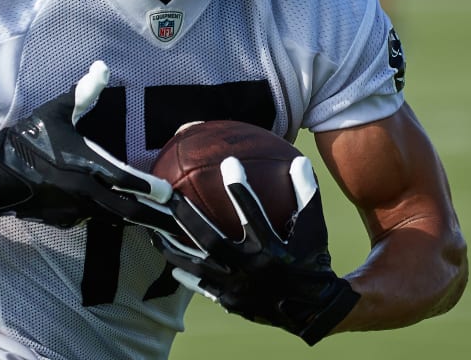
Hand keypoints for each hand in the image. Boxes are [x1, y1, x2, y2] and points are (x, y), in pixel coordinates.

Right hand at [0, 61, 175, 228]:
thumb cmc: (29, 140)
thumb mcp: (55, 112)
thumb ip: (83, 92)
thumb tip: (102, 67)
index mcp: (83, 164)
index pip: (122, 179)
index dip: (146, 187)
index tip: (168, 193)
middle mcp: (82, 191)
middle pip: (126, 210)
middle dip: (153, 217)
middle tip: (177, 221)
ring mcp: (74, 210)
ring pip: (113, 218)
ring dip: (137, 220)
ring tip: (163, 226)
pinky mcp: (65, 221)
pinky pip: (94, 220)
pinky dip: (111, 218)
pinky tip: (126, 219)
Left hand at [152, 155, 359, 345]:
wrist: (314, 311)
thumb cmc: (312, 260)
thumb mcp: (315, 228)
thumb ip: (306, 194)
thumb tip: (299, 159)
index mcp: (273, 249)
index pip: (253, 214)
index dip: (240, 189)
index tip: (228, 161)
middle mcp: (252, 268)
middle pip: (212, 239)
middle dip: (189, 216)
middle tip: (170, 195)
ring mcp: (238, 288)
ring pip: (199, 264)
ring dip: (175, 246)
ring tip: (155, 230)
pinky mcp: (231, 302)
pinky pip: (203, 286)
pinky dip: (187, 274)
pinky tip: (172, 262)